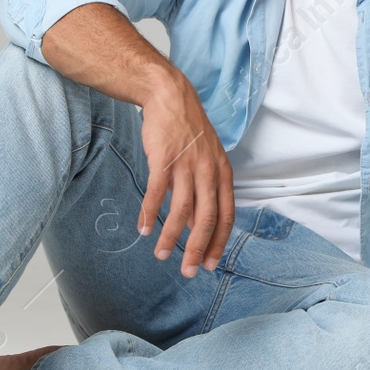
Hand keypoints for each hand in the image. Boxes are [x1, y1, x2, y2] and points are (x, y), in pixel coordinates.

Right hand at [137, 71, 234, 277]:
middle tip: (188, 272)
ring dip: (170, 236)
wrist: (171, 97)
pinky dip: (149, 213)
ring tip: (160, 254)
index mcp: (223, 173)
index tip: (210, 264)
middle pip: (206, 219)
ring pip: (181, 210)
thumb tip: (199, 227)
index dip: (218, 243)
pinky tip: (143, 228)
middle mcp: (209, 171)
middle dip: (197, 249)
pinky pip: (157, 193)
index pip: (226, 216)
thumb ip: (205, 193)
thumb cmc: (189, 132)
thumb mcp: (207, 161)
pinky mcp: (164, 159)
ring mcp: (187, 165)